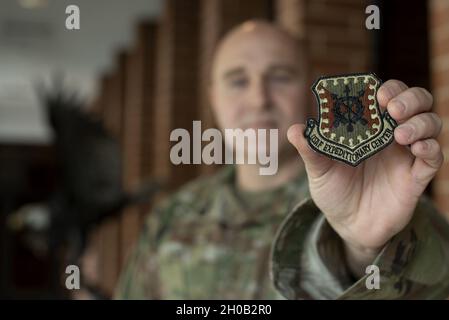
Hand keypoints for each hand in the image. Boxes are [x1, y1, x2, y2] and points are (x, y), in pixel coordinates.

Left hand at [288, 80, 442, 275]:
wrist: (347, 225)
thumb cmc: (334, 190)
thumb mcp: (318, 170)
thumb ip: (310, 150)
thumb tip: (294, 130)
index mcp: (368, 127)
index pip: (387, 96)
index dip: (388, 89)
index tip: (376, 93)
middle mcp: (391, 136)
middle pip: (416, 102)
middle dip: (409, 98)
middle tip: (393, 108)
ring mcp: (406, 155)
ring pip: (430, 124)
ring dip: (421, 122)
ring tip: (400, 134)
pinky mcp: (416, 177)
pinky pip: (434, 158)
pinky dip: (432, 148)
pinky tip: (419, 148)